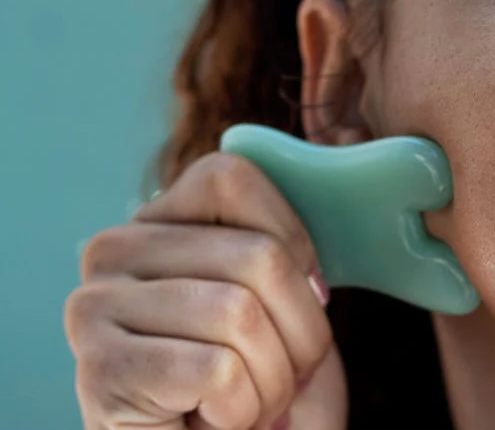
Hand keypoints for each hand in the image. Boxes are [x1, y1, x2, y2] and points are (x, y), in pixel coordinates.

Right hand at [64, 152, 347, 428]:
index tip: (308, 294)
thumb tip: (309, 256)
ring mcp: (94, 309)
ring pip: (241, 314)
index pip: (231, 178)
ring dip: (273, 379)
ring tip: (248, 402)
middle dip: (301, 332)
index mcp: (155, 221)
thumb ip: (283, 251)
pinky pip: (218, 370)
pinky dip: (242, 409)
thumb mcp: (279, 302)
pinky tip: (214, 421)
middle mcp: (110, 252)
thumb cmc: (250, 384)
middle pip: (257, 255)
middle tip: (284, 375)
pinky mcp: (101, 371)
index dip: (294, 237)